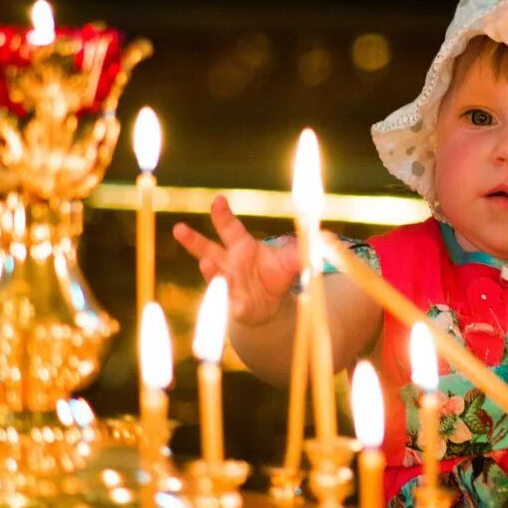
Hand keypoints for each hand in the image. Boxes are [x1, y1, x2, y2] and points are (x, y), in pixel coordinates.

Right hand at [172, 195, 301, 325]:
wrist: (269, 307)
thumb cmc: (274, 276)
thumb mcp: (291, 261)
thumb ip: (305, 249)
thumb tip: (327, 237)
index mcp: (241, 247)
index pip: (229, 228)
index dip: (222, 215)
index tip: (217, 200)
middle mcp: (228, 264)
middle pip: (208, 249)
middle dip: (193, 240)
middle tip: (179, 229)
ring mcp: (228, 285)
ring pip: (214, 276)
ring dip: (209, 271)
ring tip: (205, 263)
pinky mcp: (234, 306)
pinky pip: (230, 304)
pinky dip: (231, 303)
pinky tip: (235, 302)